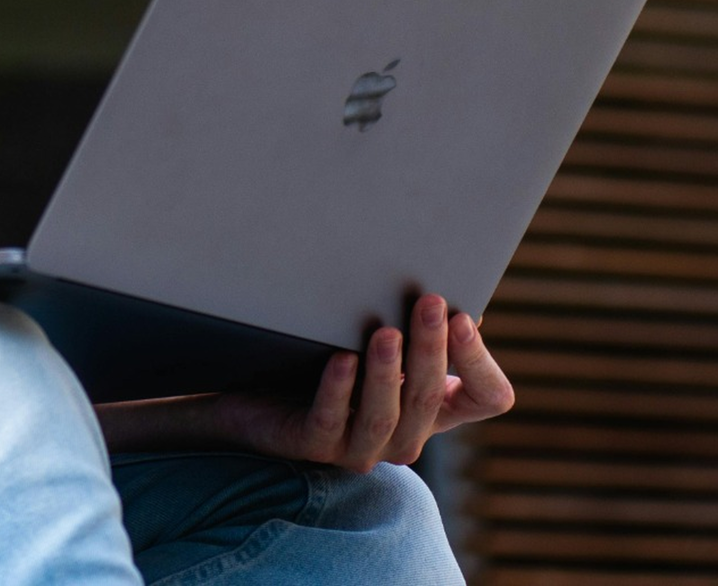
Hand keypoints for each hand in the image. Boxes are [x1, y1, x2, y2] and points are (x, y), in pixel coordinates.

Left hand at [209, 294, 514, 470]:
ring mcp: (360, 447)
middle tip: (429, 302)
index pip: (485, 397)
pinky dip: (338, 390)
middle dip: (430, 348)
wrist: (254, 396)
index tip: (464, 315)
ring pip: (384, 416)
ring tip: (385, 331)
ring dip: (386, 371)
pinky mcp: (313, 446)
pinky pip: (330, 421)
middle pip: (429, 397)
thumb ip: (411, 325)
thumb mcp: (374, 341)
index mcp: (431, 407)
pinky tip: (341, 360)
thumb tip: (450, 291)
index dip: (478, 361)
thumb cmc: (323, 359)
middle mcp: (404, 434)